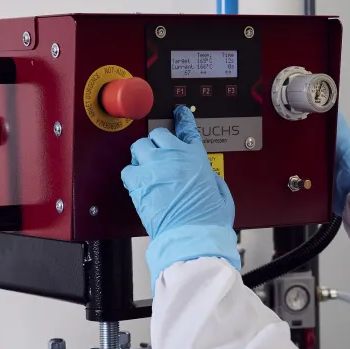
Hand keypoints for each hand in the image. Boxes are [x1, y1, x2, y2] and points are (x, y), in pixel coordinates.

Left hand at [122, 106, 240, 283]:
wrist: (192, 236)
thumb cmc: (208, 221)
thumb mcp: (222, 194)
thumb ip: (213, 180)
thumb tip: (208, 179)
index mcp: (196, 157)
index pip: (187, 128)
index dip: (181, 118)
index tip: (178, 113)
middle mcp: (174, 156)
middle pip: (158, 134)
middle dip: (158, 142)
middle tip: (158, 153)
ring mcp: (154, 166)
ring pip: (139, 146)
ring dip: (142, 155)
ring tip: (146, 167)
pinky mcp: (139, 181)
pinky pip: (128, 169)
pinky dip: (131, 174)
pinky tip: (137, 182)